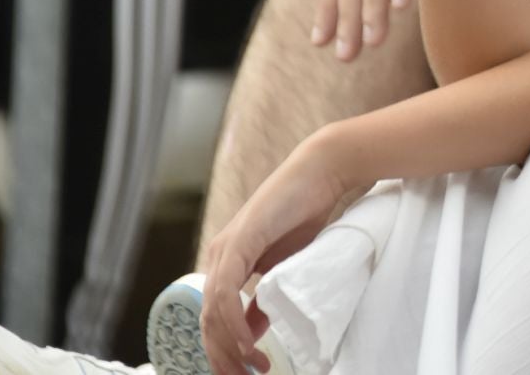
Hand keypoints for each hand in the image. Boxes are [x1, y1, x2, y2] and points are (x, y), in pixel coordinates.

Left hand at [200, 131, 351, 374]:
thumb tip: (249, 334)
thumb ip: (262, 299)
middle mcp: (219, 256)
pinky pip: (226, 291)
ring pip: (213, 310)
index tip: (244, 373)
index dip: (223, 350)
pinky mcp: (240, 240)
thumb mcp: (284, 269)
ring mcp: (226, 248)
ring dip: (229, 345)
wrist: (321, 174)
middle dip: (222, 356)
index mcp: (227, 263)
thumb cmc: (306, 215)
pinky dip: (234, 320)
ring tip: (252, 366)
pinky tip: (247, 341)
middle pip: (207, 320)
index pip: (213, 318)